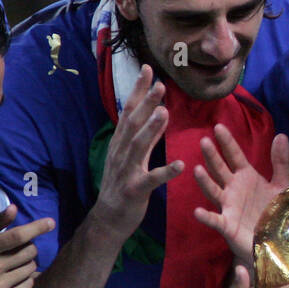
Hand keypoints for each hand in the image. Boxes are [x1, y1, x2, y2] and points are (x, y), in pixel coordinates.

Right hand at [0, 205, 55, 287]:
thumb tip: (14, 208)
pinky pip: (29, 284)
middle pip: (30, 252)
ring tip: (13, 264)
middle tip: (17, 250)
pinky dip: (27, 278)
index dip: (37, 228)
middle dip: (29, 247)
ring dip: (28, 263)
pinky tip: (13, 276)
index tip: (51, 223)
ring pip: (31, 268)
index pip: (18, 236)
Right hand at [93, 64, 183, 232]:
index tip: (148, 68)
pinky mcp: (135, 190)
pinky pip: (151, 180)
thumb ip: (144, 134)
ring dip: (151, 129)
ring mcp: (126, 171)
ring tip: (164, 113)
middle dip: (146, 103)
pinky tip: (180, 165)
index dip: (138, 90)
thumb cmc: (122, 183)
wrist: (108, 218)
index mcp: (121, 143)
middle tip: (160, 84)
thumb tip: (158, 109)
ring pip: (138, 147)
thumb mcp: (131, 155)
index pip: (129, 111)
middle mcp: (121, 153)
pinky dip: (165, 172)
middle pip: (133, 123)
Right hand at [193, 128, 288, 263]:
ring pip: (214, 191)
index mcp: (246, 177)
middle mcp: (234, 189)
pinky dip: (206, 216)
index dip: (227, 142)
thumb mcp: (282, 184)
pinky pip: (215, 220)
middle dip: (212, 156)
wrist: (274, 240)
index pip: (235, 156)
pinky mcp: (228, 226)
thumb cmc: (274, 211)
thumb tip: (281, 135)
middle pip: (220, 170)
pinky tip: (198, 211)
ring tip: (197, 169)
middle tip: (204, 141)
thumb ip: (280, 162)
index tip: (218, 126)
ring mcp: (229, 206)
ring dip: (205, 182)